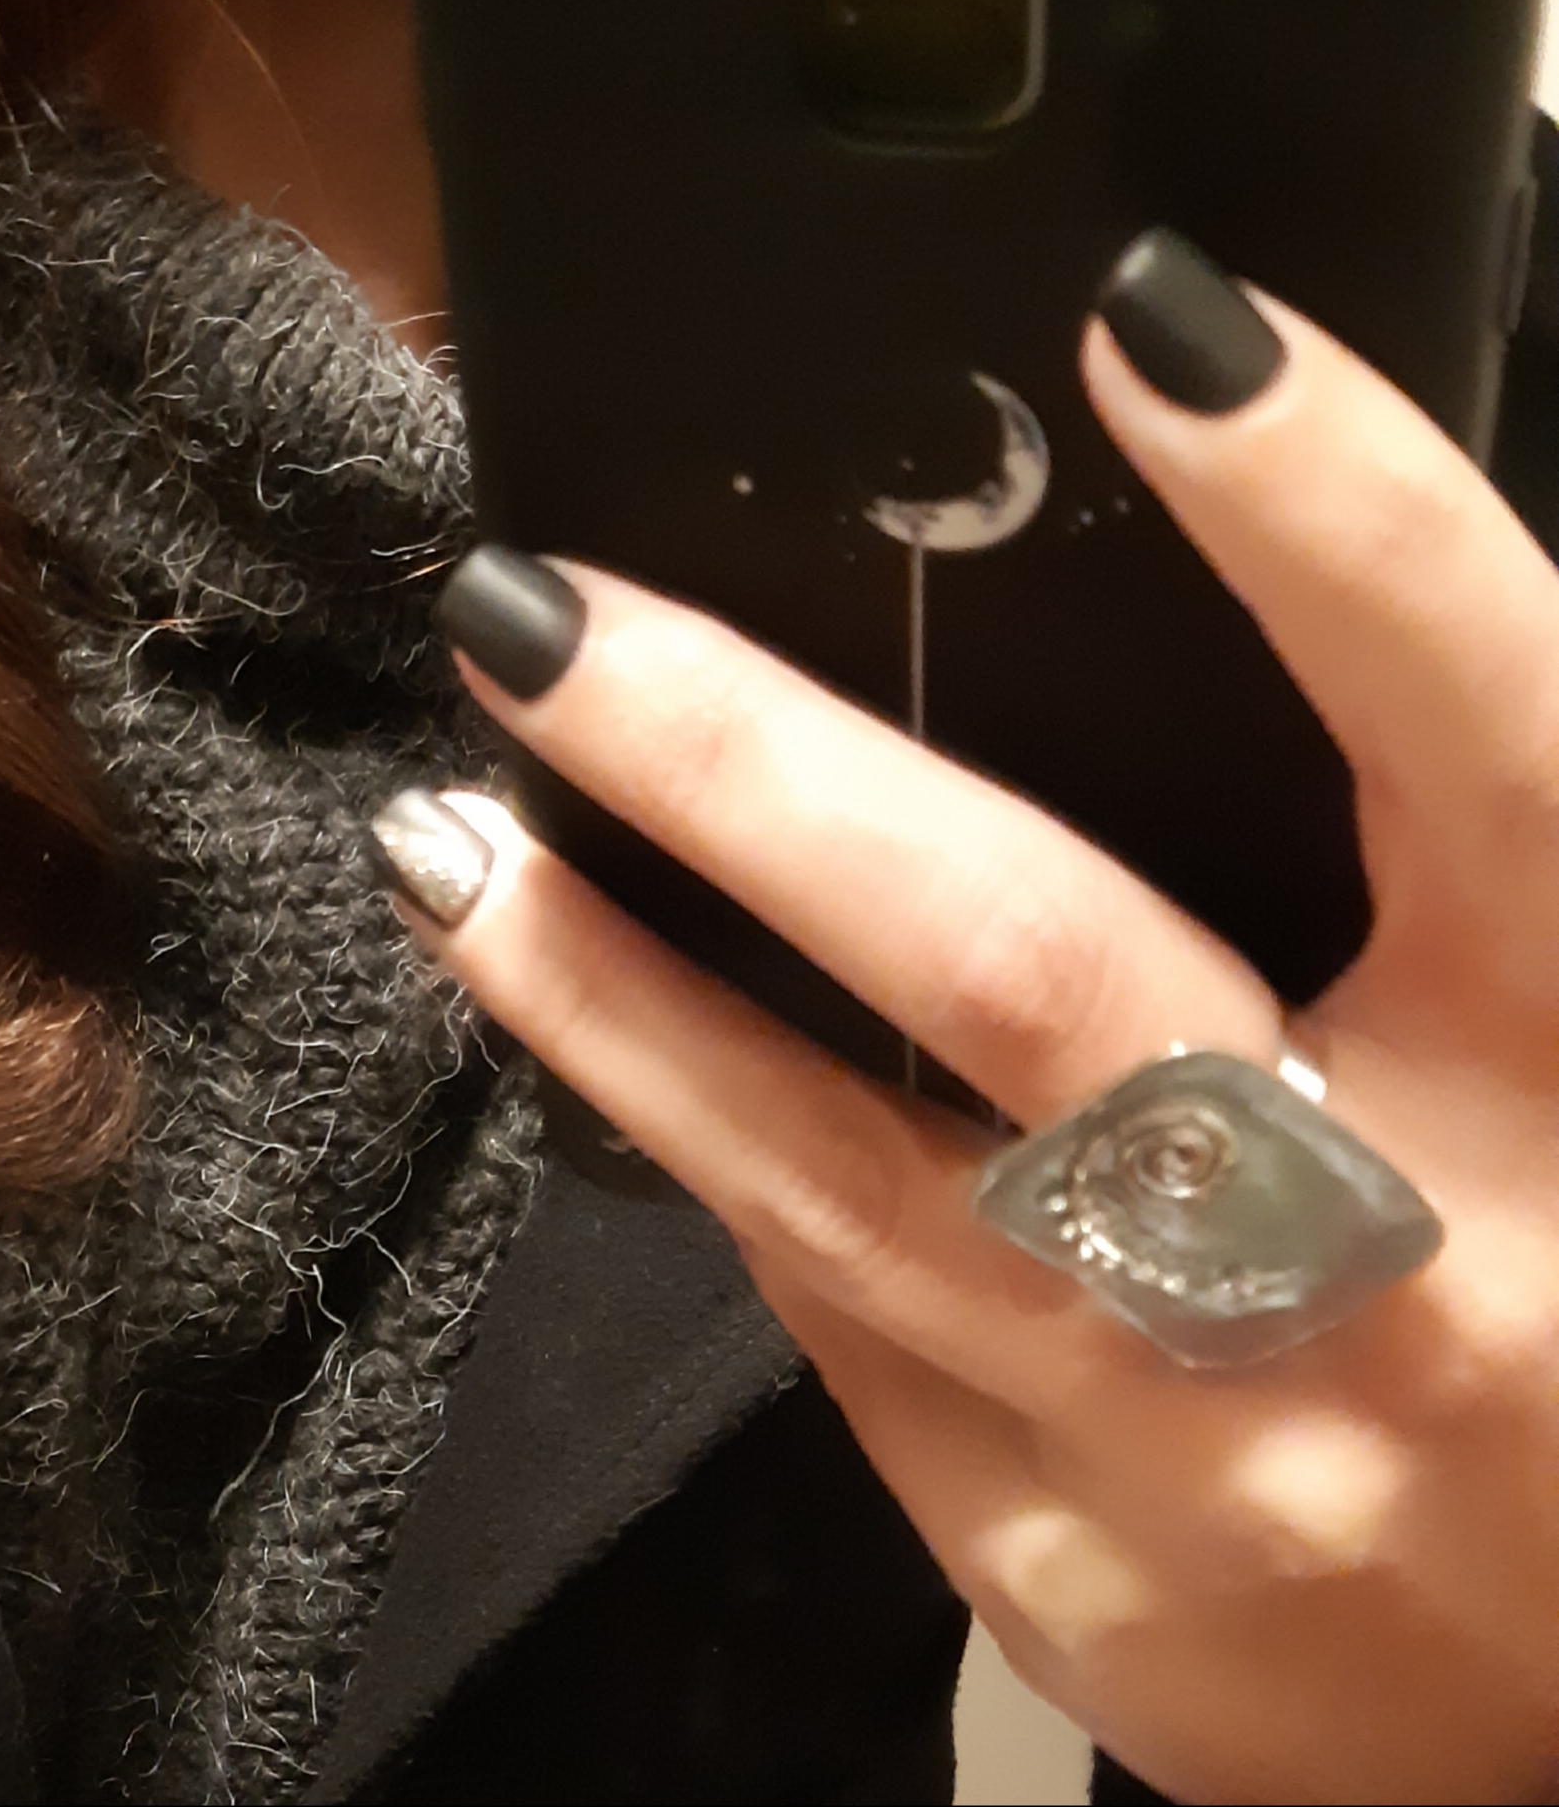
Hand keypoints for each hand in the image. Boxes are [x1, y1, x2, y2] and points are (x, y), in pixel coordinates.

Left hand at [376, 244, 1558, 1803]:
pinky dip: (724, 1157)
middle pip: (1033, 968)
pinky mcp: (1082, 1578)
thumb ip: (1446, 834)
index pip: (1492, 740)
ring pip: (845, 1179)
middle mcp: (1419, 1276)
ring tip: (444, 832)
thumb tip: (1189, 566)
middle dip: (752, 773)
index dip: (1339, 522)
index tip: (1148, 321)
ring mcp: (1219, 1455)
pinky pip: (846, 1325)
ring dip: (611, 994)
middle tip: (534, 616)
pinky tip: (623, 1046)